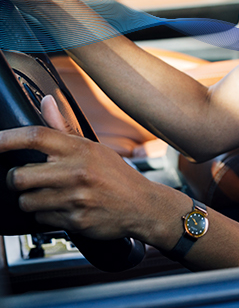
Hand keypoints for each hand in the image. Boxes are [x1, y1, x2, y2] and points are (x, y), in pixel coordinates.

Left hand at [0, 96, 163, 241]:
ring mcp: (75, 197)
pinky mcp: (74, 221)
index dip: (6, 139)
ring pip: (26, 202)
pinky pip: (41, 221)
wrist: (142, 205)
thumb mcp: (94, 147)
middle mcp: (76, 171)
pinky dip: (47, 217)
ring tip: (51, 196)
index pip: (36, 136)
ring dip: (32, 201)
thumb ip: (64, 127)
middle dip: (17, 180)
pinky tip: (64, 209)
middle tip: (30, 179)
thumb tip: (46, 101)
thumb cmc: (116, 174)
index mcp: (80, 148)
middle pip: (19, 176)